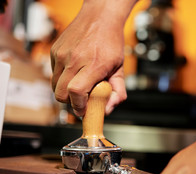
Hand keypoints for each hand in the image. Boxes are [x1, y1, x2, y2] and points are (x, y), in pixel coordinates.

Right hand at [51, 0, 135, 115]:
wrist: (100, 17)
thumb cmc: (111, 42)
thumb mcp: (120, 69)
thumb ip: (118, 92)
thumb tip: (108, 109)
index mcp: (94, 65)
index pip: (76, 92)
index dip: (78, 106)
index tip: (83, 111)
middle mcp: (75, 59)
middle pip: (61, 94)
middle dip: (70, 102)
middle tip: (80, 101)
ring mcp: (62, 54)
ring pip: (54, 85)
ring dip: (64, 91)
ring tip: (79, 84)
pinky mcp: (54, 50)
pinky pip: (53, 73)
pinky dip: (61, 78)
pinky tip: (74, 71)